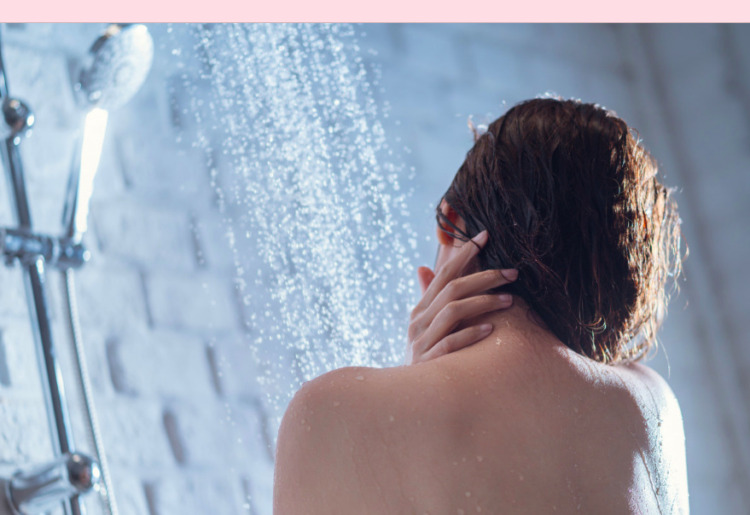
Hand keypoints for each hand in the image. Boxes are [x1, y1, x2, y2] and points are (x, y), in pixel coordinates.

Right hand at [405, 230, 517, 364]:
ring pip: (453, 312)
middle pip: (452, 289)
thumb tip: (424, 268)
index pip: (444, 274)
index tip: (486, 236)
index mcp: (420, 309)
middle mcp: (419, 321)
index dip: (464, 253)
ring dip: (484, 303)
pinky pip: (451, 343)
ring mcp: (422, 341)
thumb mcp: (424, 327)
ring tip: (510, 301)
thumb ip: (429, 299)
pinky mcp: (429, 362)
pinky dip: (471, 334)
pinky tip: (491, 330)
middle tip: (512, 273)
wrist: (409, 397)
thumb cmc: (426, 358)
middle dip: (484, 277)